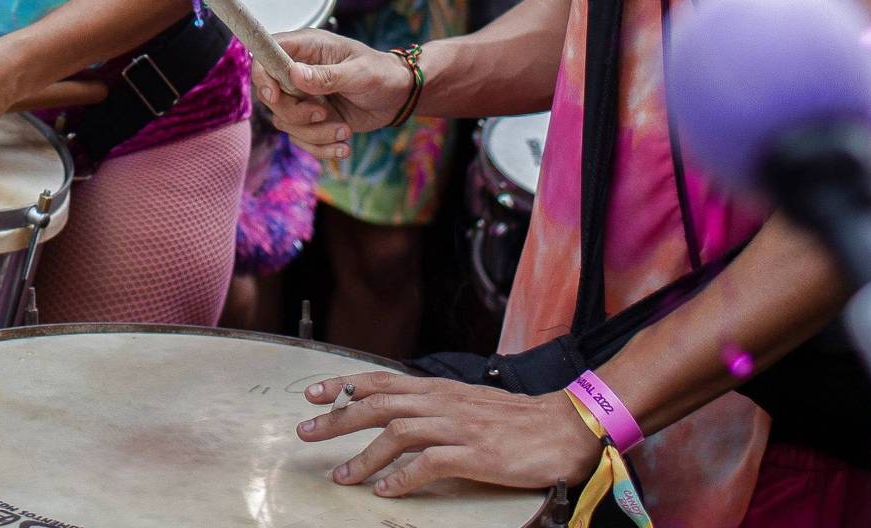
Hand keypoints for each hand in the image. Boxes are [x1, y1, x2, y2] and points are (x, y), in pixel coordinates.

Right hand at [251, 28, 413, 162]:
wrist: (400, 97)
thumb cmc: (382, 73)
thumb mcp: (359, 73)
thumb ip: (326, 75)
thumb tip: (293, 74)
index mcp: (306, 48)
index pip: (265, 56)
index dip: (262, 76)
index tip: (275, 96)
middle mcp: (299, 72)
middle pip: (271, 97)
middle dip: (295, 113)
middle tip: (323, 113)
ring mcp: (304, 98)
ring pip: (286, 122)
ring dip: (314, 134)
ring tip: (344, 130)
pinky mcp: (313, 120)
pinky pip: (302, 140)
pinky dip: (321, 148)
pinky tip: (343, 146)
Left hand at [296, 373, 600, 498]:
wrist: (563, 427)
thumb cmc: (516, 419)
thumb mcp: (467, 402)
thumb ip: (433, 404)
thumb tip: (398, 411)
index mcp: (438, 389)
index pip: (381, 381)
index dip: (343, 386)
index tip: (312, 394)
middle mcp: (442, 402)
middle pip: (378, 404)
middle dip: (338, 418)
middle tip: (307, 432)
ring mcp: (458, 428)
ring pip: (398, 433)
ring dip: (365, 455)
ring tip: (342, 475)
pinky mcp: (476, 455)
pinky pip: (431, 464)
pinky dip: (404, 477)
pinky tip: (386, 490)